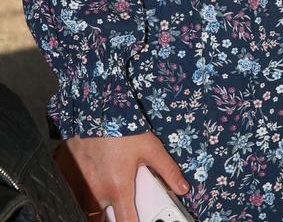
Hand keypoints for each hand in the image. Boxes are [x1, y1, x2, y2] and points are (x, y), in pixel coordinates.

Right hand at [54, 132, 188, 221]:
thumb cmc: (122, 126)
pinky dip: (78, 192)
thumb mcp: (151, 147)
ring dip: (94, 208)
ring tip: (105, 196)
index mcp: (118, 187)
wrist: (95, 105)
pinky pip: (70, 191)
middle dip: (110, 216)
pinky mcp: (66, 172)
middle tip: (118, 207)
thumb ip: (168, 170)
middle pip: (100, 220)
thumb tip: (183, 187)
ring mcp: (78, 183)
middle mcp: (95, 190)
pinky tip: (88, 182)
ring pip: (84, 208)